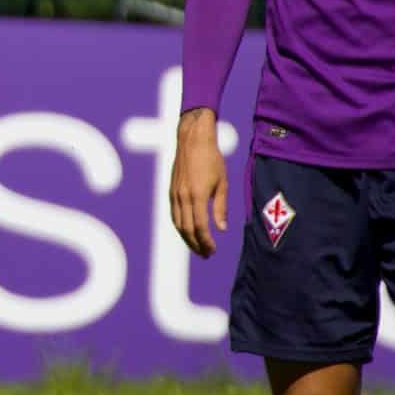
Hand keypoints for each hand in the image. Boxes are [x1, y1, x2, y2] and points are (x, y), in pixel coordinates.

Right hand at [168, 110, 229, 257]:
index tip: (212, 250)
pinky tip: (188, 231)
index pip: (200, 227)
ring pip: (177, 223)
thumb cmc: (212, 160)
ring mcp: (174, 194)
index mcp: (197, 196)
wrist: (192, 141)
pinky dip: (180, 226)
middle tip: (206, 254)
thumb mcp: (222, 183)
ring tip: (197, 246)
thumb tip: (221, 229)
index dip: (206, 242)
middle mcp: (183, 197)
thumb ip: (220, 207)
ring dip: (187, 238)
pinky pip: (174, 214)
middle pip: (186, 229)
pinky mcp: (171, 190)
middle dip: (196, 244)